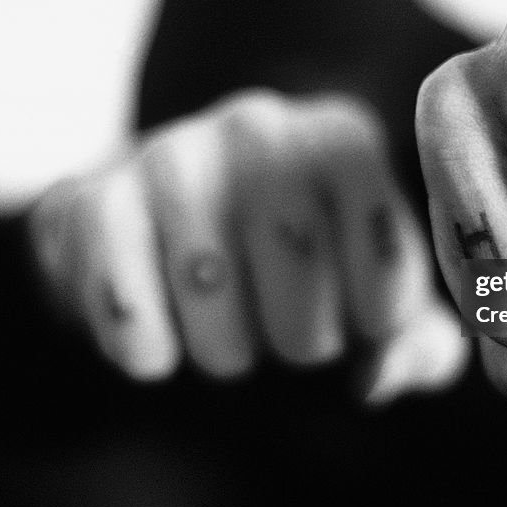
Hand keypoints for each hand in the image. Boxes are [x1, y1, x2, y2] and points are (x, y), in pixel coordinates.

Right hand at [29, 89, 467, 404]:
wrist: (179, 229)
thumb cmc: (301, 274)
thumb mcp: (374, 301)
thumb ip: (414, 344)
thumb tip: (375, 380)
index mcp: (342, 138)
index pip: (388, 258)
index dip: (375, 320)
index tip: (356, 320)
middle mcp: (258, 126)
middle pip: (297, 256)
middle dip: (301, 334)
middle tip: (288, 338)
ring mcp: (169, 150)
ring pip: (205, 276)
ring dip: (223, 344)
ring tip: (227, 340)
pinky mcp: (93, 193)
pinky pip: (119, 289)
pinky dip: (143, 343)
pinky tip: (158, 348)